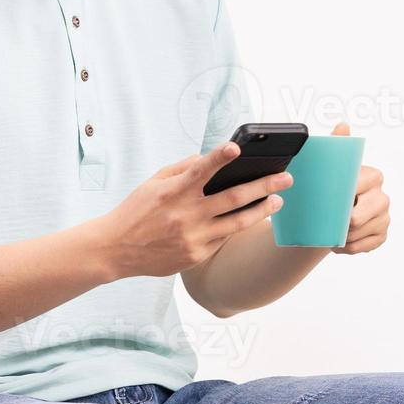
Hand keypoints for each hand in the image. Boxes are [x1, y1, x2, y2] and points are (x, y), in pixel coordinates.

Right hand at [96, 142, 294, 278]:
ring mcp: (193, 236)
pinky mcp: (196, 255)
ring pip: (239, 222)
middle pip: (234, 197)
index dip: (219, 157)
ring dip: (263, 209)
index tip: (237, 148)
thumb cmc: (136, 211)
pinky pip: (224, 238)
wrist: (116, 249)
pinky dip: (238, 227)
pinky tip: (251, 218)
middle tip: (287, 178)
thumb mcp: (153, 183)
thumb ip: (182, 170)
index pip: (200, 170)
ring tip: (278, 201)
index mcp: (173, 191)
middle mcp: (186, 214)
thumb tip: (208, 158)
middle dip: (265, 185)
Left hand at [328, 122, 389, 254]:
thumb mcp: (331, 166)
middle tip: (329, 219)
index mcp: (373, 176)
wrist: (330, 212)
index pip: (364, 183)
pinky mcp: (381, 236)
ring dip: (343, 235)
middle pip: (363, 214)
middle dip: (345, 220)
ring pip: (361, 232)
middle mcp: (382, 197)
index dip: (348, 193)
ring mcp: (384, 218)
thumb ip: (337, 144)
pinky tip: (339, 242)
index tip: (333, 198)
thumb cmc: (332, 187)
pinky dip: (348, 247)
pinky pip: (363, 246)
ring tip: (330, 230)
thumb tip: (343, 124)